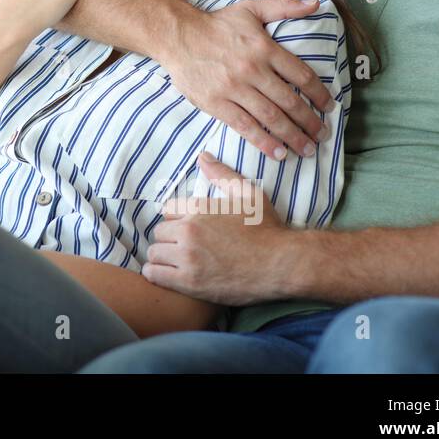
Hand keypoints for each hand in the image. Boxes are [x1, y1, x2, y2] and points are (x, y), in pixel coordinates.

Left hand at [141, 152, 291, 305]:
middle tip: (185, 248)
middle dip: (169, 239)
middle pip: (158, 233)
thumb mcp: (248, 194)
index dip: (176, 219)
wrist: (283, 265)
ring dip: (163, 258)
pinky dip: (158, 275)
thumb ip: (222, 174)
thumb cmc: (268, 229)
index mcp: (200, 208)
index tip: (187, 229)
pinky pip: (154, 274)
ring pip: (154, 254)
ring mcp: (188, 257)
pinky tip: (172, 276)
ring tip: (179, 263)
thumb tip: (202, 156)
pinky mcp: (189, 282)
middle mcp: (190, 230)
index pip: (166, 210)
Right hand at [160, 0, 334, 159]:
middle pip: (289, 101)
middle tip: (323, 135)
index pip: (301, 75)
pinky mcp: (216, 103)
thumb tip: (316, 3)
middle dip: (310, 121)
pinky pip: (244, 126)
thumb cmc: (216, 24)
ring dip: (292, 136)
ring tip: (306, 149)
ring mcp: (233, 89)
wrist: (177, 36)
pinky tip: (278, 153)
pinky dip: (264, 142)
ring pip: (270, 117)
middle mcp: (252, 70)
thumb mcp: (251, 8)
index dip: (319, 94)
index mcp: (264, 48)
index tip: (329, 107)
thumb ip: (284, 6)